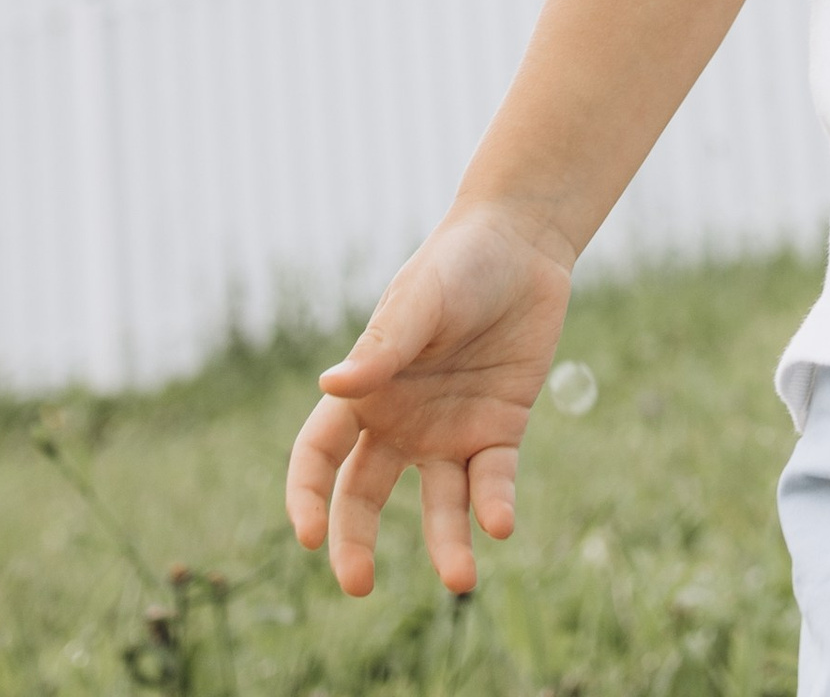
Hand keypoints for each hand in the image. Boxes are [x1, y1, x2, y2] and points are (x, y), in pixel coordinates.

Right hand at [284, 202, 574, 596]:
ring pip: (438, 504)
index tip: (308, 537)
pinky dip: (495, 505)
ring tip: (461, 579)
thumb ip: (383, 346)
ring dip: (447, 543)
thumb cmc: (458, 262)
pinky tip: (500, 523)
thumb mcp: (419, 299)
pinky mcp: (499, 429)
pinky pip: (492, 480)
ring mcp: (449, 430)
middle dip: (355, 544)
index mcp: (366, 391)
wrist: (525, 244)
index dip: (305, 496)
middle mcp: (400, 422)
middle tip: (358, 586)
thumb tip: (332, 384)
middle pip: (363, 496)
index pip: (318, 455)